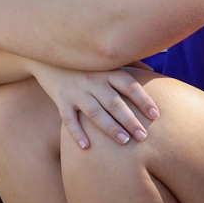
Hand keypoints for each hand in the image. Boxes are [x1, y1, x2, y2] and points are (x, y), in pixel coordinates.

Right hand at [31, 62, 159, 149]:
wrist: (47, 55)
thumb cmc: (84, 61)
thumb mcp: (105, 59)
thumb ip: (129, 64)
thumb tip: (152, 71)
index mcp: (107, 70)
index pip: (129, 86)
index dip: (143, 100)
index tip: (155, 115)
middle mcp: (93, 80)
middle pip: (115, 103)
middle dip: (130, 120)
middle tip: (143, 136)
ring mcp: (76, 91)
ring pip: (95, 112)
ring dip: (110, 128)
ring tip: (124, 141)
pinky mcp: (61, 100)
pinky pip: (69, 119)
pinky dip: (77, 133)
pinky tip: (86, 147)